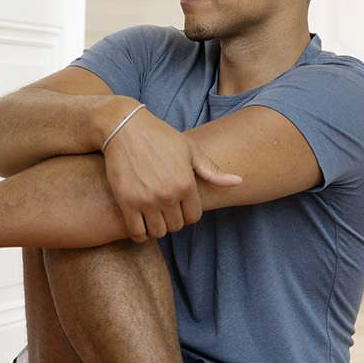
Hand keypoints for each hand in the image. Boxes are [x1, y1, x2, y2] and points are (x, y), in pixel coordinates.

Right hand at [102, 108, 240, 240]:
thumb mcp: (190, 150)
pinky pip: (136, 233)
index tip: (178, 206)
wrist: (125, 128)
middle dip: (172, 220)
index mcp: (187, 183)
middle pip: (176, 226)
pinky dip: (139, 234)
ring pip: (158, 232)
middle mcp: (169, 194)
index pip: (193, 217)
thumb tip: (238, 182)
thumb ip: (212, 170)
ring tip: (152, 217)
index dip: (186, 213)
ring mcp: (147, 200)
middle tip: (163, 210)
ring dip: (156, 228)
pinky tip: (139, 224)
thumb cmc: (160, 136)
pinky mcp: (126, 202)